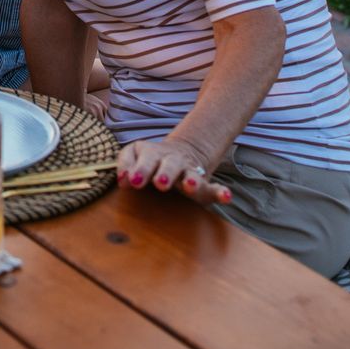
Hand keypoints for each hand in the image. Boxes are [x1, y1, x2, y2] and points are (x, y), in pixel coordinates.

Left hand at [116, 137, 230, 204]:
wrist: (182, 152)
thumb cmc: (151, 159)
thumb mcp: (136, 153)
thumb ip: (126, 163)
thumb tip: (122, 180)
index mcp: (153, 155)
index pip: (146, 159)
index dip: (140, 169)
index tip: (134, 181)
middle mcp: (172, 162)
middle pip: (170, 165)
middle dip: (165, 173)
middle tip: (160, 183)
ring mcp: (189, 172)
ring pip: (192, 175)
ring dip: (191, 181)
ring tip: (190, 186)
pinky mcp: (203, 185)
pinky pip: (214, 188)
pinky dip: (221, 192)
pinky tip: (226, 196)